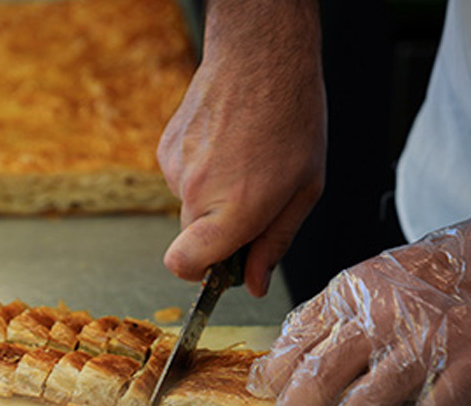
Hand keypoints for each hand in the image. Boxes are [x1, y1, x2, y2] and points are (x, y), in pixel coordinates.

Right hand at [156, 0, 325, 296]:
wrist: (261, 57)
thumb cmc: (291, 117)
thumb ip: (275, 242)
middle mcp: (197, 192)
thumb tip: (255, 283)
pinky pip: (182, 177)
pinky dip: (202, 169)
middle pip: (193, 239)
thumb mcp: (304, 189)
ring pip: (190, 205)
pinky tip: (227, 143)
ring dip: (214, 195)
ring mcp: (176, 168)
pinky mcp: (166, 148)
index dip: (199, 274)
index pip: (185, 266)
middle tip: (255, 199)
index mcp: (235, 210)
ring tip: (246, 159)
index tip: (220, 265)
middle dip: (219, 231)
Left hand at [248, 205, 470, 405]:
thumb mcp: (380, 275)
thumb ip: (337, 312)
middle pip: (317, 379)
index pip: (294, 339)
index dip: (273, 376)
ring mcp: (428, 343)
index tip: (267, 396)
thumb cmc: (453, 270)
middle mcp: (384, 315)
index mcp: (356, 290)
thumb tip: (287, 351)